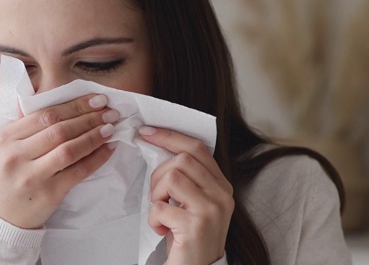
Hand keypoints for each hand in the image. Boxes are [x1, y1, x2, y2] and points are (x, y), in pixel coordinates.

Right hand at [0, 94, 117, 228]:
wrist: (1, 219)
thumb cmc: (8, 178)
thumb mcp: (6, 148)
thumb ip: (25, 124)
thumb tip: (43, 93)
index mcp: (6, 138)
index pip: (45, 114)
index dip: (74, 105)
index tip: (95, 99)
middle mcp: (16, 155)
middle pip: (59, 129)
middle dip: (88, 118)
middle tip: (109, 111)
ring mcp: (32, 176)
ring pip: (69, 149)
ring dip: (94, 136)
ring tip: (110, 128)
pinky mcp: (49, 194)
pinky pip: (78, 172)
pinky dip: (96, 158)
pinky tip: (107, 149)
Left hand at [140, 126, 233, 264]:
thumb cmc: (189, 235)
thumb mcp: (194, 202)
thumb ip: (187, 178)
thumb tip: (160, 147)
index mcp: (221, 186)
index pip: (197, 148)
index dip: (170, 136)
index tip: (147, 132)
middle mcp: (221, 195)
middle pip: (182, 160)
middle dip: (159, 174)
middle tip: (158, 196)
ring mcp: (210, 211)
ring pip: (172, 178)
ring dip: (157, 195)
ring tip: (162, 213)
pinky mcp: (195, 227)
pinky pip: (161, 207)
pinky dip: (154, 219)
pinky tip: (163, 230)